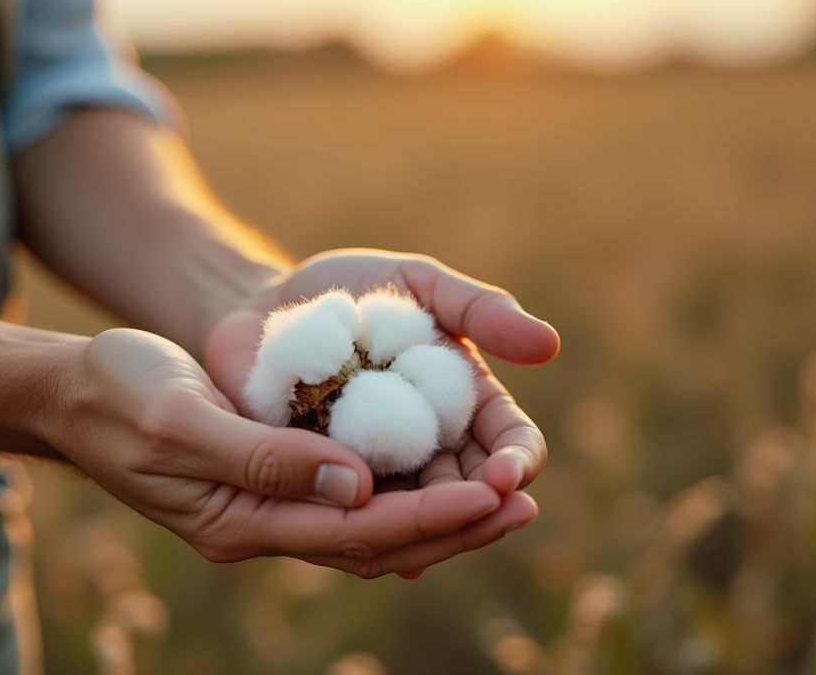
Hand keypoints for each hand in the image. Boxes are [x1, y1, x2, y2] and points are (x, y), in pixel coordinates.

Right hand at [43, 328, 515, 577]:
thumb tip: (355, 487)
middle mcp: (262, 528)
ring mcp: (266, 510)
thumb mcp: (181, 418)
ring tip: (506, 494)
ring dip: (440, 515)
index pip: (355, 532)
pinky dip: (404, 493)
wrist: (75, 393)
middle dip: (454, 527)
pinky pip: (351, 502)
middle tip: (526, 503)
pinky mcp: (270, 483)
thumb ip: (264, 458)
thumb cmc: (119, 394)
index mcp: (241, 521)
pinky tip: (444, 472)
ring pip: (371, 528)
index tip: (493, 496)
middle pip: (376, 543)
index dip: (429, 518)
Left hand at [203, 249, 559, 572]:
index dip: (515, 465)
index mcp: (468, 408)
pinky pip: (344, 523)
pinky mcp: (322, 490)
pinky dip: (353, 530)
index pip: (512, 448)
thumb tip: (549, 344)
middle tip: (469, 512)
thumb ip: (479, 309)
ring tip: (415, 529)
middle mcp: (431, 453)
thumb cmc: (355, 288)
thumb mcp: (419, 283)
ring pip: (411, 523)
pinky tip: (354, 531)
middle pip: (470, 499)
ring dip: (420, 531)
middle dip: (476, 511)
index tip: (503, 472)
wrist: (266, 304)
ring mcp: (378, 476)